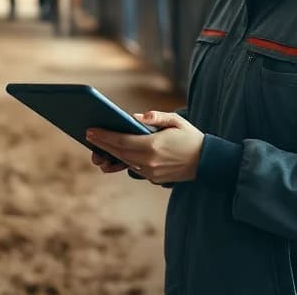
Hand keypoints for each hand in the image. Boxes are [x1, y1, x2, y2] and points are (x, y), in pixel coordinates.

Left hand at [86, 111, 203, 184]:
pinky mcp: (154, 179)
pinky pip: (134, 168)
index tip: (90, 130)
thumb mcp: (176, 121)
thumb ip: (155, 117)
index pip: (121, 141)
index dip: (104, 136)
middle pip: (119, 152)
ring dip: (110, 153)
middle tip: (88, 135)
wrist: (208, 162)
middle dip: (102, 144)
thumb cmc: (191, 137)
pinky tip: (115, 153)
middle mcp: (149, 161)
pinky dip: (124, 160)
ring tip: (98, 145)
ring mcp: (151, 172)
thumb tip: (134, 117)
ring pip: (124, 161)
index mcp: (152, 146)